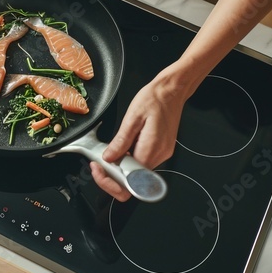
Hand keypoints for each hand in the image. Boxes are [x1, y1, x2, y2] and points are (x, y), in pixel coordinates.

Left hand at [91, 78, 185, 201]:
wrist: (172, 90)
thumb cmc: (154, 98)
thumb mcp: (132, 117)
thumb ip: (120, 141)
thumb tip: (108, 158)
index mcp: (151, 149)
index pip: (130, 182)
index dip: (111, 180)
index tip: (99, 168)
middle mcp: (159, 156)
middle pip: (134, 182)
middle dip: (114, 176)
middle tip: (100, 163)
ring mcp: (162, 154)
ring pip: (137, 173)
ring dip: (121, 167)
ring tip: (111, 151)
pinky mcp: (162, 150)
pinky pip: (143, 162)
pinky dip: (130, 159)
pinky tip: (124, 146)